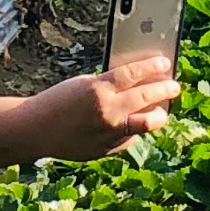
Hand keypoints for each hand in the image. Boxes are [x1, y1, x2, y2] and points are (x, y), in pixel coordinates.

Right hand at [31, 51, 178, 159]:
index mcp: (99, 89)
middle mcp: (108, 111)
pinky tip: (136, 124)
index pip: (134, 73)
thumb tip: (137, 83)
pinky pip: (129, 138)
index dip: (153, 66)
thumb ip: (109, 85)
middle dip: (165, 89)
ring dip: (159, 115)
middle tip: (174, 86)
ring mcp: (109, 132)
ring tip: (163, 111)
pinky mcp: (107, 149)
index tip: (165, 62)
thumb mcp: (83, 84)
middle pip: (146, 97)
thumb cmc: (57, 102)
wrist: (36, 130)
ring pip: (146, 123)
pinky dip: (134, 130)